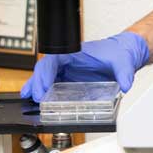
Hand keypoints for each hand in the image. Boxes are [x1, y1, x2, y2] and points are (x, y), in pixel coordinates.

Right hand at [19, 31, 149, 100]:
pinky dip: (44, 91)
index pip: (54, 60)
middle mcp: (68, 61)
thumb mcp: (123, 62)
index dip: (45, 73)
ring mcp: (68, 71)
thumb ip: (124, 73)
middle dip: (36, 82)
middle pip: (45, 69)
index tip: (43, 87)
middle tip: (32, 97)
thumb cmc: (118, 53)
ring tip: (27, 98)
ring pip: (46, 77)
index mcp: (75, 52)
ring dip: (36, 87)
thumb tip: (126, 86)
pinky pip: (54, 84)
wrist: (123, 54)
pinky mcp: (71, 80)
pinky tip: (37, 99)